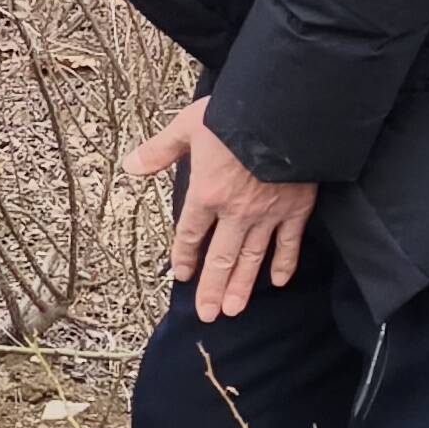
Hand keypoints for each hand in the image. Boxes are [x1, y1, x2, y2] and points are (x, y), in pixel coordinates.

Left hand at [125, 98, 311, 321]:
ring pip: (252, 258)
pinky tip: (278, 282)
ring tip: (234, 309)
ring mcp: (268, 214)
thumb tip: (131, 166)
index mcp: (206, 194)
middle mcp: (235, 212)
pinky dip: (285, 263)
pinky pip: (290, 243)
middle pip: (220, 258)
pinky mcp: (296, 210)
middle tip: (208, 315)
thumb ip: (161, 150)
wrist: (285, 112)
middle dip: (213, 288)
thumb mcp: (188, 126)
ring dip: (242, 286)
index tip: (181, 276)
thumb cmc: (234, 115)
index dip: (184, 257)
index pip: (190, 234)